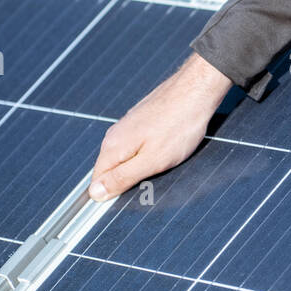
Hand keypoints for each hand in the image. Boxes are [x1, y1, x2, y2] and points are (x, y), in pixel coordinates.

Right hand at [88, 53, 232, 200]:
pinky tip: (166, 150)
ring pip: (126, 157)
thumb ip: (122, 177)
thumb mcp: (152, 160)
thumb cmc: (179, 125)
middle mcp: (114, 135)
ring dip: (139, 166)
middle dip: (127, 180)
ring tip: (163, 164)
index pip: (97, 181)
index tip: (129, 199)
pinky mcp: (141, 120)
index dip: (109, 195)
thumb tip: (94, 193)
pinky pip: (137, 145)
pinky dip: (148, 153)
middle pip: (111, 169)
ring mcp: (128, 126)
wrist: (196, 90)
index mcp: (112, 147)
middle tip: (153, 181)